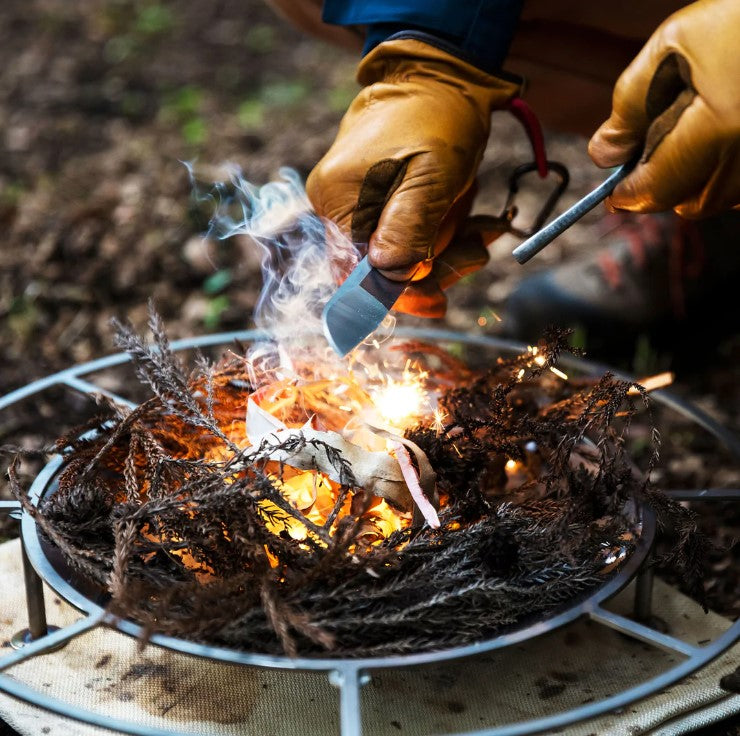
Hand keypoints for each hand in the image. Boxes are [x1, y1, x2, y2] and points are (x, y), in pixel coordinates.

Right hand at [307, 38, 519, 310]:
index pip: (359, 275)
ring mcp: (355, 204)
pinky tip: (474, 223)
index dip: (401, 294)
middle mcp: (337, 207)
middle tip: (477, 252)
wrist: (440, 76)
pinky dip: (443, 237)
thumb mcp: (433, 174)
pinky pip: (408, 236)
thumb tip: (391, 278)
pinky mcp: (376, 202)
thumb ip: (410, 227)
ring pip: (399, 256)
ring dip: (446, 251)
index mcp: (339, 201)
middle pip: (380, 269)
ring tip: (482, 228)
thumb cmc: (438, 116)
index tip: (439, 302)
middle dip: (434, 267)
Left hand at [588, 0, 739, 217]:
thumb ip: (631, 105)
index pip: (655, 189)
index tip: (613, 192)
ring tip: (695, 132)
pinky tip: (725, 135)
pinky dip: (729, 171)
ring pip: (722, 198)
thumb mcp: (675, 46)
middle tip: (653, 153)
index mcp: (720, 129)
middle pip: (691, 204)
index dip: (627, 193)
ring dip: (698, 180)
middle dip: (664, 186)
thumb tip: (606, 155)